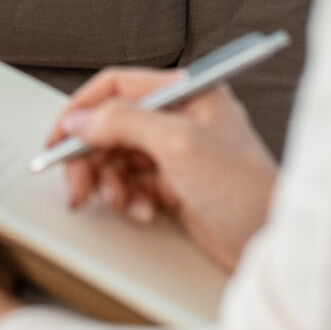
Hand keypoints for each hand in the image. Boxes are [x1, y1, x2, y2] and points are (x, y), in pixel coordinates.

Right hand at [52, 71, 278, 271]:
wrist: (273, 242)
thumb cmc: (246, 188)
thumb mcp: (179, 144)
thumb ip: (124, 122)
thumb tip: (80, 118)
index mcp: (186, 93)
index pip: (118, 87)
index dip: (82, 110)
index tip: (58, 137)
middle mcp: (180, 119)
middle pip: (111, 126)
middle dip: (90, 157)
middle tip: (77, 184)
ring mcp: (177, 154)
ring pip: (117, 159)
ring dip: (109, 182)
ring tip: (118, 201)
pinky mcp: (176, 186)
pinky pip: (132, 185)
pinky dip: (129, 199)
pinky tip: (143, 211)